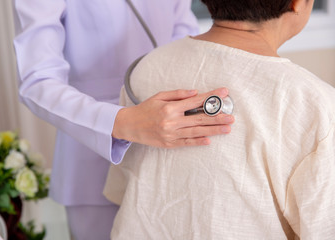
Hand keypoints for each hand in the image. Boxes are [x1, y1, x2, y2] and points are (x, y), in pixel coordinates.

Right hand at [112, 88, 234, 147]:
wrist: (130, 125)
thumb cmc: (145, 109)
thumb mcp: (159, 96)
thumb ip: (178, 94)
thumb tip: (195, 92)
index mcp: (170, 108)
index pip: (195, 101)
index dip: (211, 97)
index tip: (223, 93)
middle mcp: (171, 122)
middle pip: (199, 119)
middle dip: (217, 118)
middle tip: (231, 117)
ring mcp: (171, 134)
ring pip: (196, 132)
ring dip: (213, 130)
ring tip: (227, 129)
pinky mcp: (169, 144)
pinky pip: (186, 143)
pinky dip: (198, 142)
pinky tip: (209, 141)